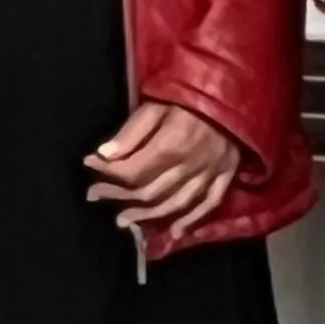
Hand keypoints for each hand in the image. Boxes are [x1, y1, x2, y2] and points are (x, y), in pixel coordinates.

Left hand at [88, 101, 245, 238]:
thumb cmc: (191, 95)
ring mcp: (210, 174)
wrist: (235, 91)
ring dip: (146, 216)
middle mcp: (190, 166)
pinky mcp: (226, 175)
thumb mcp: (156, 104)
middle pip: (149, 192)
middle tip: (95, 195)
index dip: (107, 172)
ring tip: (123, 220)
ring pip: (175, 204)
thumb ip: (132, 132)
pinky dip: (192, 220)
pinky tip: (175, 232)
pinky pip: (208, 204)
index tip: (88, 165)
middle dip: (117, 195)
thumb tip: (104, 155)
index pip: (132, 171)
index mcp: (171, 145)